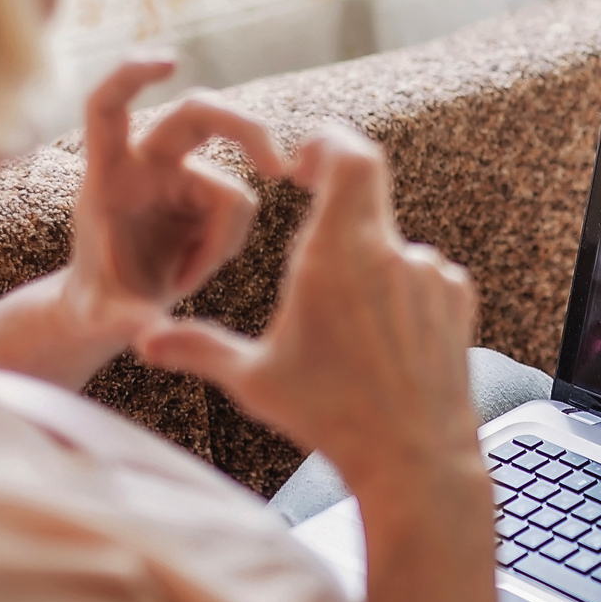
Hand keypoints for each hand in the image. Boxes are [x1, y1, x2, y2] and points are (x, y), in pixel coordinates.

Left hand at [63, 58, 290, 344]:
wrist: (113, 308)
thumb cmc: (97, 304)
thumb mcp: (104, 317)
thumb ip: (123, 319)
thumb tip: (145, 332)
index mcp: (107, 173)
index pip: (109, 106)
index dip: (131, 75)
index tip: (171, 61)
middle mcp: (146, 164)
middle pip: (201, 114)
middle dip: (245, 130)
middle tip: (280, 167)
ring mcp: (181, 177)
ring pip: (234, 189)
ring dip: (222, 242)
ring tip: (185, 281)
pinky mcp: (207, 196)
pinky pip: (241, 213)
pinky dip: (226, 248)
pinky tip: (196, 272)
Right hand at [136, 126, 482, 504]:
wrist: (415, 460)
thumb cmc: (330, 418)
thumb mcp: (254, 381)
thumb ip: (197, 348)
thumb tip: (142, 341)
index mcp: (337, 255)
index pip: (349, 155)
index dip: (327, 142)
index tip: (303, 162)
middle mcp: (390, 253)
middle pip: (367, 188)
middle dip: (334, 195)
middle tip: (312, 207)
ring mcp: (431, 275)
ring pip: (391, 243)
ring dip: (365, 262)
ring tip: (344, 321)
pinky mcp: (457, 300)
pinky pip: (423, 274)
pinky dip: (398, 290)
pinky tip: (381, 339)